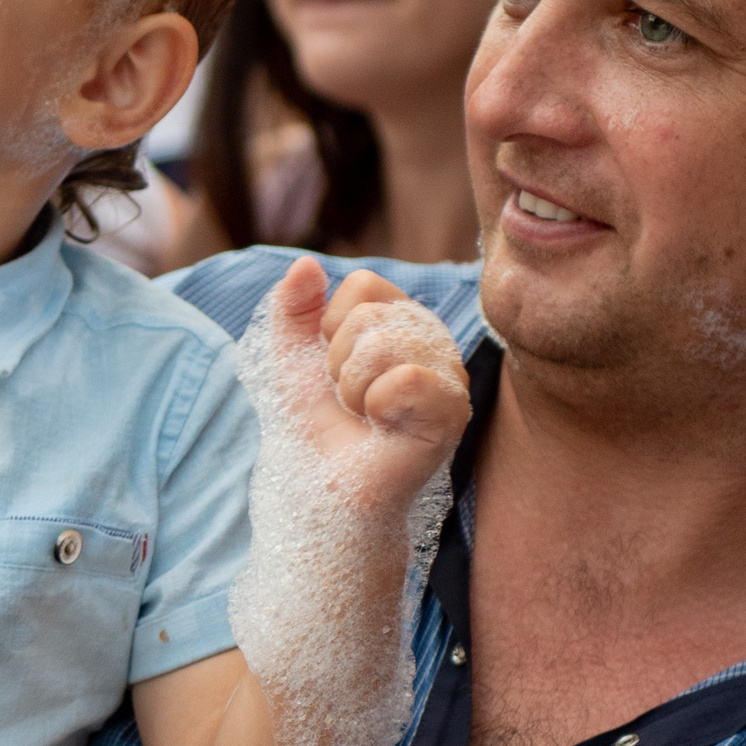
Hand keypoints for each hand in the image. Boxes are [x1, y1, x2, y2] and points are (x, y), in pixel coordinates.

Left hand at [262, 256, 469, 511]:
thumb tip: (305, 262)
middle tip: (351, 400)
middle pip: (369, 315)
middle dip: (338, 364)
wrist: (325, 482)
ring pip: (382, 345)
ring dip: (352, 389)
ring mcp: (449, 375)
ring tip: (366, 415)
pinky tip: (385, 427)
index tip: (335, 366)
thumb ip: (293, 308)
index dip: (331, 326)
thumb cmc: (318, 423)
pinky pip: (405, 379)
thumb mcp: (294, 357)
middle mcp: (434, 341)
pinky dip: (376, 406)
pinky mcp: (452, 413)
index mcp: (403, 319)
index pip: (363, 284)